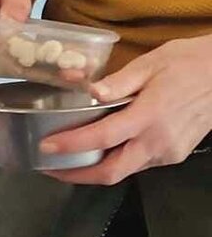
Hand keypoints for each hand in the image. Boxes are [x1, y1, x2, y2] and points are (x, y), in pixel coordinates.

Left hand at [40, 35, 211, 184]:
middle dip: (75, 175)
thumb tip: (91, 91)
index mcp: (151, 115)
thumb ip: (120, 81)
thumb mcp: (153, 62)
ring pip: (124, 172)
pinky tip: (101, 152)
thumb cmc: (190, 62)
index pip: (102, 138)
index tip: (46, 147)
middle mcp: (159, 141)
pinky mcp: (175, 155)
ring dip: (94, 171)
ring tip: (68, 161)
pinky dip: (116, 162)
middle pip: (110, 172)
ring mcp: (169, 152)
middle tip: (49, 168)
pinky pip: (138, 165)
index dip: (71, 146)